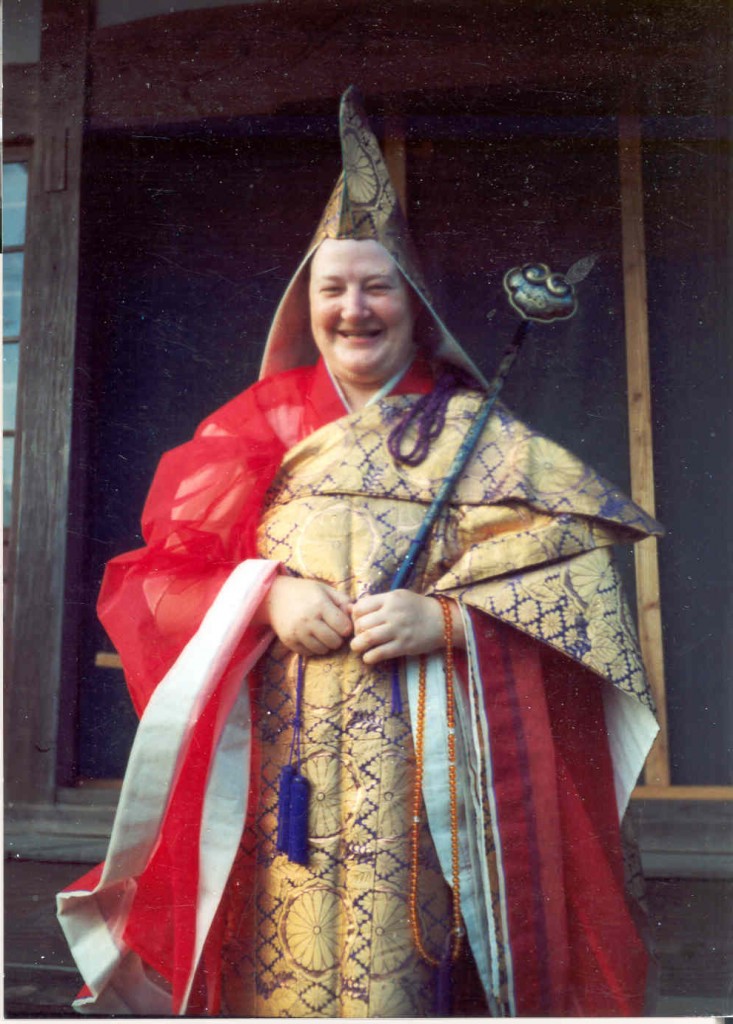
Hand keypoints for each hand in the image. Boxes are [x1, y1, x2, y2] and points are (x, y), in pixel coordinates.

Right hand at [256, 577, 353, 655]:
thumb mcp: (325, 589)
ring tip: (323, 633)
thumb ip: (343, 601)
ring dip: (327, 644)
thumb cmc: (304, 592)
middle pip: (335, 642)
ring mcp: (298, 632)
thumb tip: (356, 614)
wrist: (274, 596)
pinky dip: (314, 648)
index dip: (347, 627)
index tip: (342, 623)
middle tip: (333, 630)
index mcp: (320, 605)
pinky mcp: (289, 642)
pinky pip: (310, 653)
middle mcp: (308, 620)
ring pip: (323, 650)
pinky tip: (312, 637)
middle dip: (338, 638)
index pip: (344, 627)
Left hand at [350, 591, 464, 664]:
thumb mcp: (398, 597)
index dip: (354, 616)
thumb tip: (351, 610)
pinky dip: (369, 657)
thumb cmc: (417, 608)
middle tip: (358, 636)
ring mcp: (399, 630)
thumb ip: (377, 602)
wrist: (443, 620)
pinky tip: (369, 657)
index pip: (360, 607)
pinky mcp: (404, 646)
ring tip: (358, 647)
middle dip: (355, 632)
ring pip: (368, 638)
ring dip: (357, 645)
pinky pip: (380, 653)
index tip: (358, 622)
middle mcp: (393, 612)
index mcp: (390, 598)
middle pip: (362, 623)